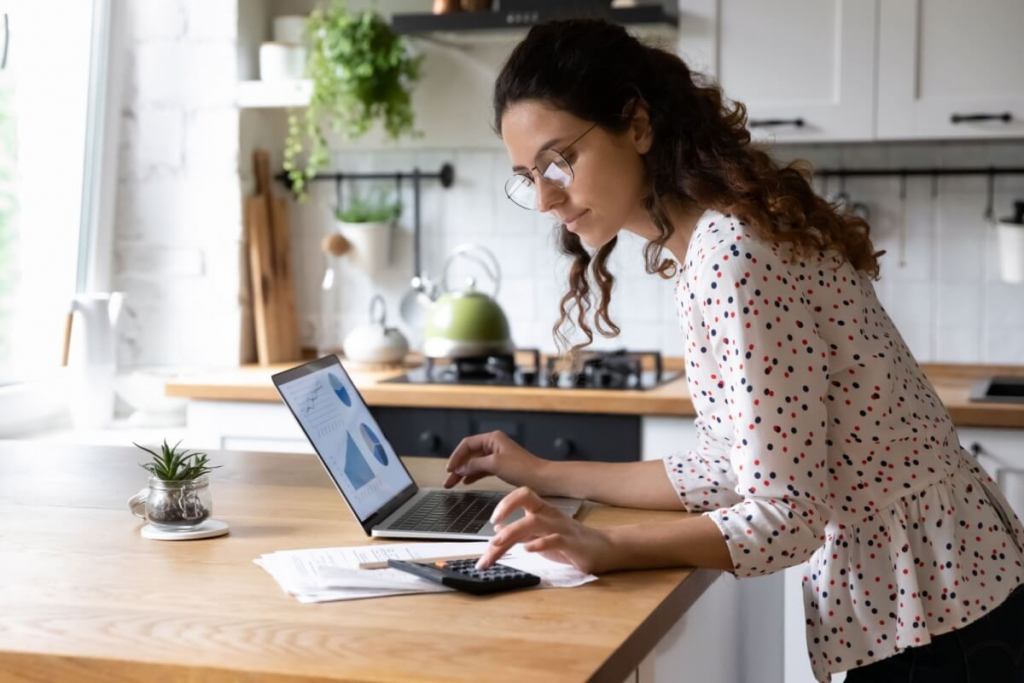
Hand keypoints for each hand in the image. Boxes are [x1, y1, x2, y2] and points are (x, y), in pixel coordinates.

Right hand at [443, 430, 547, 489]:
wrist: (542, 479)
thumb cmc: (523, 468)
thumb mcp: (495, 464)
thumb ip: (475, 464)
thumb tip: (460, 467)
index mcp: (492, 438)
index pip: (467, 444)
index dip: (456, 456)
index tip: (449, 469)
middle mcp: (494, 445)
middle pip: (469, 454)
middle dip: (457, 467)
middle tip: (447, 480)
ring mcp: (497, 456)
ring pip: (475, 463)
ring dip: (463, 473)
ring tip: (453, 484)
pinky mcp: (501, 466)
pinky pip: (482, 469)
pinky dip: (473, 475)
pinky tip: (466, 482)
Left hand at [475, 486, 614, 574]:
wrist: (605, 548)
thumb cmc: (571, 542)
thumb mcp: (541, 536)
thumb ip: (520, 532)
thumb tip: (496, 528)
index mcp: (543, 511)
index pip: (523, 494)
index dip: (506, 502)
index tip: (492, 518)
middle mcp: (551, 516)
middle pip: (526, 505)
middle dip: (504, 516)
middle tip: (488, 538)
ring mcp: (562, 528)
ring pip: (535, 522)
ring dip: (513, 531)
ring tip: (498, 543)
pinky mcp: (573, 544)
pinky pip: (555, 539)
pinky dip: (540, 543)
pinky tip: (528, 549)